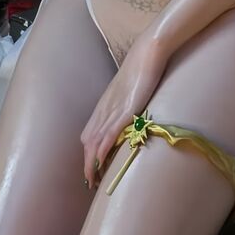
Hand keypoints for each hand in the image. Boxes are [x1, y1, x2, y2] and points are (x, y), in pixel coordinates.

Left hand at [81, 32, 169, 187]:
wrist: (147, 52)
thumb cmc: (141, 68)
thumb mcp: (130, 91)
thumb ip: (126, 104)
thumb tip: (129, 117)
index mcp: (104, 106)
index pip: (88, 134)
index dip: (87, 154)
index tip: (91, 169)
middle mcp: (104, 109)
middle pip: (87, 142)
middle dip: (86, 164)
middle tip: (90, 182)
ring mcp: (113, 109)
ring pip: (95, 141)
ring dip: (91, 163)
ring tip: (93, 180)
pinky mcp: (125, 109)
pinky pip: (109, 132)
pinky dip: (103, 148)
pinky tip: (101, 161)